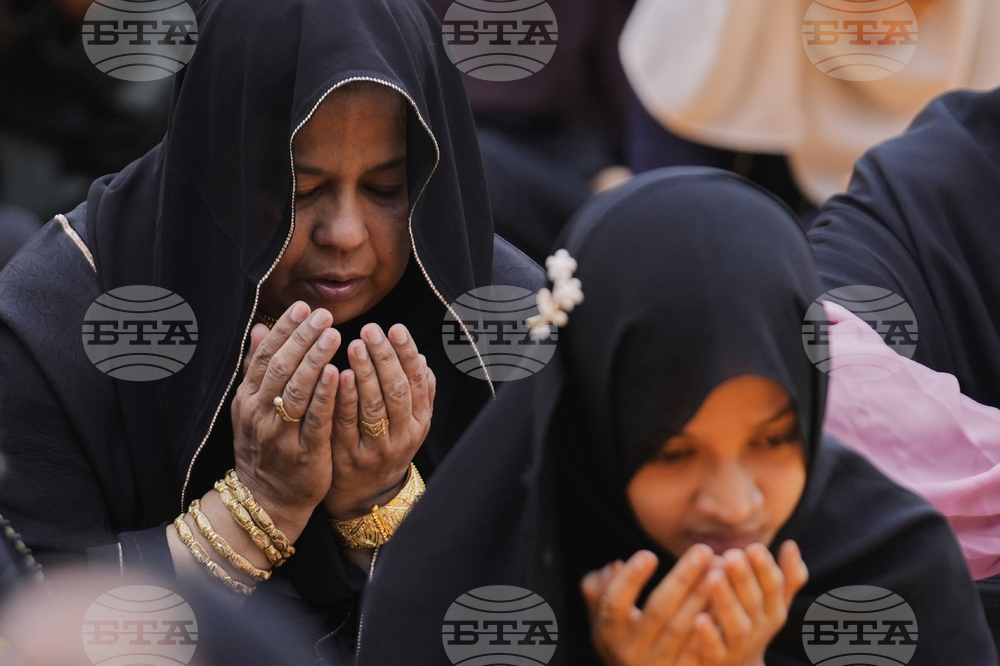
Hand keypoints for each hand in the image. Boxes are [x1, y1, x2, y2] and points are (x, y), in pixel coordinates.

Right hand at [230, 301, 340, 542]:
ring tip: (334, 334)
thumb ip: (256, 368)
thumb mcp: (251, 407)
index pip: (264, 355)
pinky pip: (314, 419)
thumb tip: (258, 328)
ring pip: (296, 390)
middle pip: (280, 367)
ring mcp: (280, 433)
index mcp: (247, 398)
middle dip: (302, 338)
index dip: (284, 330)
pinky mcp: (303, 452)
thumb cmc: (265, 447)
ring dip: (314, 359)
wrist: (265, 499)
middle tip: (323, 314)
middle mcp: (259, 413)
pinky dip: (324, 395)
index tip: (302, 307)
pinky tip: (336, 373)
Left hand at [323, 322, 435, 518]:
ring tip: (355, 344)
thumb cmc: (387, 447)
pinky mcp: (349, 458)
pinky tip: (338, 375)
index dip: (408, 354)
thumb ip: (420, 394)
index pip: (418, 382)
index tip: (396, 328)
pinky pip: (346, 424)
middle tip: (372, 330)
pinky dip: (344, 399)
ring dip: (366, 373)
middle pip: (397, 392)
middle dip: (386, 357)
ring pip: (374, 407)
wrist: (366, 496)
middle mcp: (402, 436)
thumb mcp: (411, 424)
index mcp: (420, 423)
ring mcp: (376, 449)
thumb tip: (423, 358)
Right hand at [581, 545, 714, 665]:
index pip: (616, 603)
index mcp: (608, 632)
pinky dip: (714, 621)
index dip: (631, 580)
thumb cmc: (619, 635)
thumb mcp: (599, 615)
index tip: (649, 555)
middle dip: (682, 578)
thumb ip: (597, 588)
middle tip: (703, 550)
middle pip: (659, 611)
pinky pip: (701, 647)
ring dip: (704, 595)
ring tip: (720, 568)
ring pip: (684, 627)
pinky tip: (726, 597)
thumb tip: (614, 566)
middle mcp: (630, 652)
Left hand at [693, 541, 807, 665]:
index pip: (773, 587)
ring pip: (736, 624)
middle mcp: (760, 627)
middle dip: (744, 578)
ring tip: (714, 576)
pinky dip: (709, 635)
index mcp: (773, 609)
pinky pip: (715, 649)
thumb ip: (786, 577)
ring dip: (726, 600)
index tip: (753, 547)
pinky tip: (699, 618)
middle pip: (754, 601)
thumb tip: (791, 544)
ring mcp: (740, 645)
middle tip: (731, 555)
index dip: (765, 568)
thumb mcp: (773, 603)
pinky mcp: (719, 661)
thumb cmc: (754, 623)